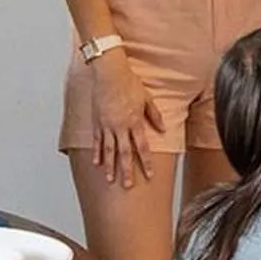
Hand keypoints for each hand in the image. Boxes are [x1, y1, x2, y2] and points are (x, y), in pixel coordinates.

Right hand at [82, 47, 164, 187]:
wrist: (109, 74)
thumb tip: (163, 128)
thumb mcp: (147, 98)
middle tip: (128, 185)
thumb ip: (154, 115)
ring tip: (110, 180)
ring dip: (110, 166)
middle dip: (126, 171)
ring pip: (109, 151)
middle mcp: (120, 127)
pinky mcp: (97, 122)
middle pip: (124, 153)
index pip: (142, 147)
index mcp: (134, 122)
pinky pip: (97, 141)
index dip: (146, 162)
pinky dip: (97, 153)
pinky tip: (97, 164)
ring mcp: (107, 126)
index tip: (149, 175)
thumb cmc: (128, 83)